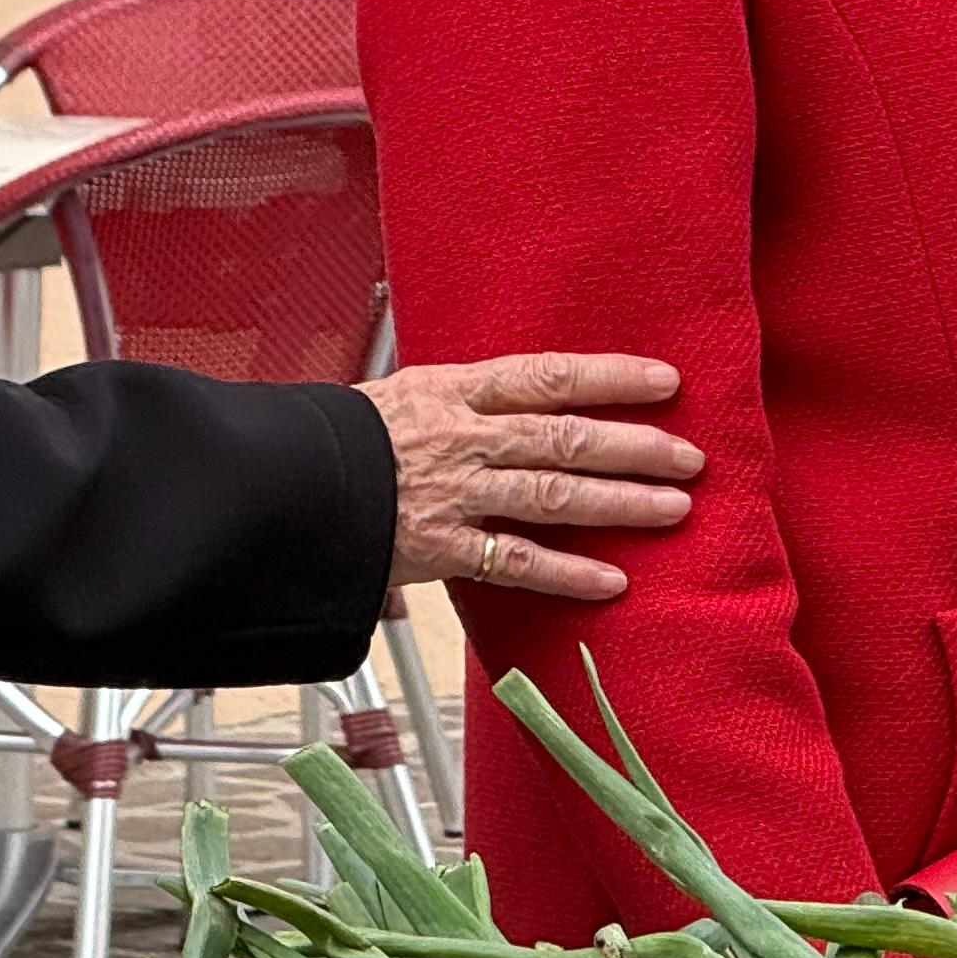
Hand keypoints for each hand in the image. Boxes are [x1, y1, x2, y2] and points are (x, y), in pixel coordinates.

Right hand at [364, 354, 702, 603]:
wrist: (265, 486)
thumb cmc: (335, 437)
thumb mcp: (402, 394)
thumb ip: (468, 397)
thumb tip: (532, 389)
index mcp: (452, 391)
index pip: (548, 376)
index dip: (612, 377)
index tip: (666, 381)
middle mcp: (461, 440)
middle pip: (565, 439)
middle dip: (636, 447)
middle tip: (691, 457)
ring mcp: (450, 495)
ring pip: (552, 498)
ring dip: (619, 504)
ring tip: (673, 509)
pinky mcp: (435, 548)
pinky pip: (512, 562)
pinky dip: (565, 573)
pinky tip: (611, 581)